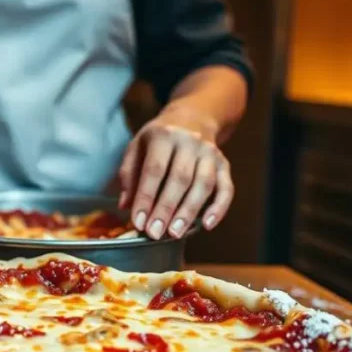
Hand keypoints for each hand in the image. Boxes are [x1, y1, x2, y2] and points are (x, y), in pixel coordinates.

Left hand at [117, 108, 233, 239]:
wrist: (192, 118)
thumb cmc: (159, 139)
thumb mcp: (137, 146)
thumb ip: (129, 174)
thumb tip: (125, 206)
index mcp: (164, 135)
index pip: (154, 170)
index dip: (146, 197)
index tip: (138, 222)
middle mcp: (190, 142)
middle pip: (180, 178)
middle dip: (166, 209)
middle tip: (155, 233)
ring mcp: (210, 152)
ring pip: (203, 184)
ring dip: (189, 212)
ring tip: (175, 233)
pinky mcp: (224, 164)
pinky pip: (226, 188)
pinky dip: (219, 208)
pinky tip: (207, 225)